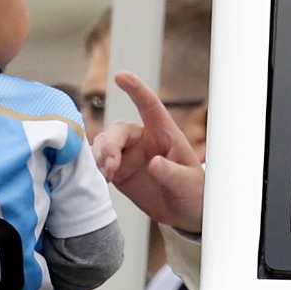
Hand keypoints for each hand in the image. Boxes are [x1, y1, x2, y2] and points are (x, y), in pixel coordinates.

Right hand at [93, 70, 205, 232]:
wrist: (183, 213)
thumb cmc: (192, 191)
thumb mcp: (188, 182)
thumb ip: (171, 173)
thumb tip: (153, 163)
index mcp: (164, 133)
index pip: (149, 105)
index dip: (136, 89)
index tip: (121, 76)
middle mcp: (144, 139)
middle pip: (120, 130)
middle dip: (111, 144)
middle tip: (111, 165)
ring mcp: (129, 154)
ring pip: (106, 143)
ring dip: (102, 155)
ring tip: (108, 173)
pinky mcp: (119, 170)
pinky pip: (100, 161)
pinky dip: (97, 166)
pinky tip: (104, 177)